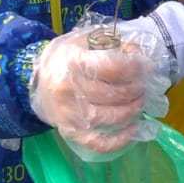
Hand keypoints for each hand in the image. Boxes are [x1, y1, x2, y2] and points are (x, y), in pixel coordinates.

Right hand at [29, 25, 167, 154]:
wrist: (36, 80)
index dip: (136, 68)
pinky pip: (96, 143)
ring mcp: (69, 113)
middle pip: (113, 93)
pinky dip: (118, 141)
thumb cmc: (66, 58)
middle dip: (136, 90)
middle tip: (144, 86)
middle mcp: (69, 88)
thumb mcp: (86, 40)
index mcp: (73, 61)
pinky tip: (132, 131)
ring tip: (140, 102)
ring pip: (108, 117)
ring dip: (131, 111)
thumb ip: (114, 43)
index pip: (114, 67)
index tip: (147, 67)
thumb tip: (142, 58)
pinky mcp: (69, 131)